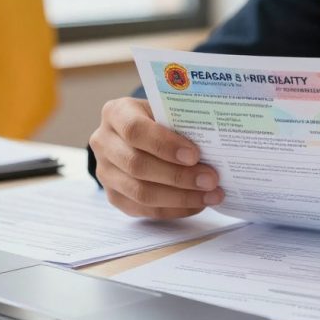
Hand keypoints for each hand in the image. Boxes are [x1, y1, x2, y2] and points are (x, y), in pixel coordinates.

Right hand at [89, 97, 223, 218]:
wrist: (138, 134)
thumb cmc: (159, 119)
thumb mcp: (166, 110)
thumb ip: (181, 122)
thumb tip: (215, 144)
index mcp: (116, 113)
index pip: (135, 130)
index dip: (164, 145)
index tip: (195, 155)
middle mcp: (104, 142)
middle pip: (137, 165)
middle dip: (178, 176)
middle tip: (211, 180)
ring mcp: (105, 172)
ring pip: (140, 193)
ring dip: (180, 198)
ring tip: (211, 195)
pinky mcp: (114, 196)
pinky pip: (145, 210)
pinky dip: (175, 209)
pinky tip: (198, 203)